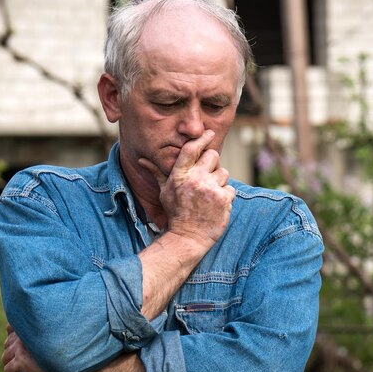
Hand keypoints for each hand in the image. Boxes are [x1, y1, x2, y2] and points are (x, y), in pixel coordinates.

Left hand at [2, 325, 66, 371]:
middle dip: (16, 355)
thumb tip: (16, 335)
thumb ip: (36, 333)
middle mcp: (24, 332)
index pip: (11, 327)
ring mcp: (21, 346)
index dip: (16, 339)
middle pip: (7, 344)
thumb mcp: (52, 337)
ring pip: (5, 358)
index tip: (27, 350)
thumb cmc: (69, 351)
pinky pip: (8, 371)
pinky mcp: (20, 361)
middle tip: (33, 364)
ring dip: (16, 368)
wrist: (78, 364)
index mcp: (32, 323)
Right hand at [139, 131, 235, 249]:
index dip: (202, 138)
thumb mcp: (164, 192)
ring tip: (209, 196)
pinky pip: (230, 188)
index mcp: (179, 175)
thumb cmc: (176, 214)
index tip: (210, 133)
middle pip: (213, 155)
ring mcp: (210, 189)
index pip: (192, 148)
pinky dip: (226, 196)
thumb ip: (157, 173)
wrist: (187, 238)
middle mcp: (195, 179)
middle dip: (212, 164)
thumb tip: (142, 160)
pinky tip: (216, 205)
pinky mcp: (224, 199)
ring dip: (219, 182)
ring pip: (224, 172)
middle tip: (207, 178)